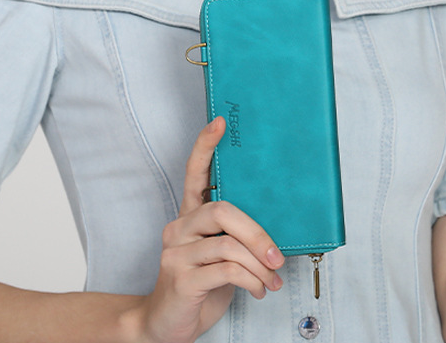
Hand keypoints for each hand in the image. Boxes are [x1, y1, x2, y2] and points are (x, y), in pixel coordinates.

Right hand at [133, 118, 284, 342]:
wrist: (166, 324)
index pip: (194, 172)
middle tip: (278, 255)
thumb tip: (279, 222)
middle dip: (258, 233)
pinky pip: (226, 271)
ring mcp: (176, 252)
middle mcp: (179, 227)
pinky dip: (251, 281)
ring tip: (272, 279)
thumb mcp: (221, 253)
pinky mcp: (181, 279)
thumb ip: (236, 234)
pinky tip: (258, 289)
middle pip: (223, 210)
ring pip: (229, 245)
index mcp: (190, 215)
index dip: (205, 146)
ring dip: (259, 265)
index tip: (219, 123)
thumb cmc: (203, 283)